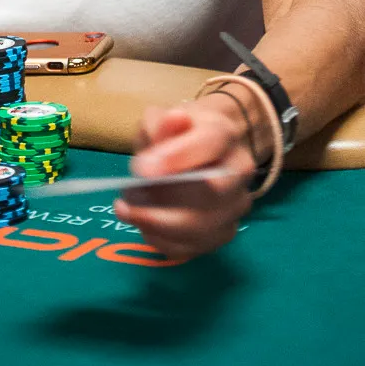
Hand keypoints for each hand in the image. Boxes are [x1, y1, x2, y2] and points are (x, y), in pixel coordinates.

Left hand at [115, 100, 255, 261]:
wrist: (199, 151)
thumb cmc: (174, 134)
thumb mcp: (160, 118)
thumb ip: (162, 123)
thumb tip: (173, 122)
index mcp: (224, 134)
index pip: (209, 145)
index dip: (176, 158)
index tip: (142, 169)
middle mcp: (238, 172)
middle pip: (210, 194)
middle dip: (163, 198)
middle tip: (128, 194)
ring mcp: (235, 207)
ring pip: (201, 228)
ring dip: (157, 223)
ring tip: (127, 210)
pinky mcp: (222, 234)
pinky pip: (193, 247)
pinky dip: (162, 240)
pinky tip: (142, 225)